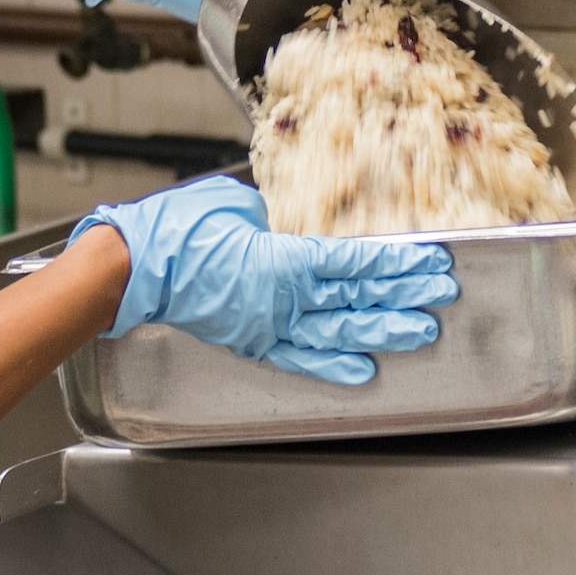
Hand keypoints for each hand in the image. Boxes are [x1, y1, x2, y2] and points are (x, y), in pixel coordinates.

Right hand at [69, 176, 456, 384]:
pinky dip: (332, 365)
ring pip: (338, 332)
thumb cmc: (176, 228)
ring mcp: (268, 325)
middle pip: (357, 299)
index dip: (396, 264)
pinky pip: (299, 357)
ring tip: (420, 331)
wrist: (133, 269)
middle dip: (404, 296)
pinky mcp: (251, 340)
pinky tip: (363, 370)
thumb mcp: (234, 204)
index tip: (430, 261)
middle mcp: (283, 298)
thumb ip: (273, 217)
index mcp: (282, 258)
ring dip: (382, 332)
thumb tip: (291, 222)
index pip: (354, 262)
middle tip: (441, 295)